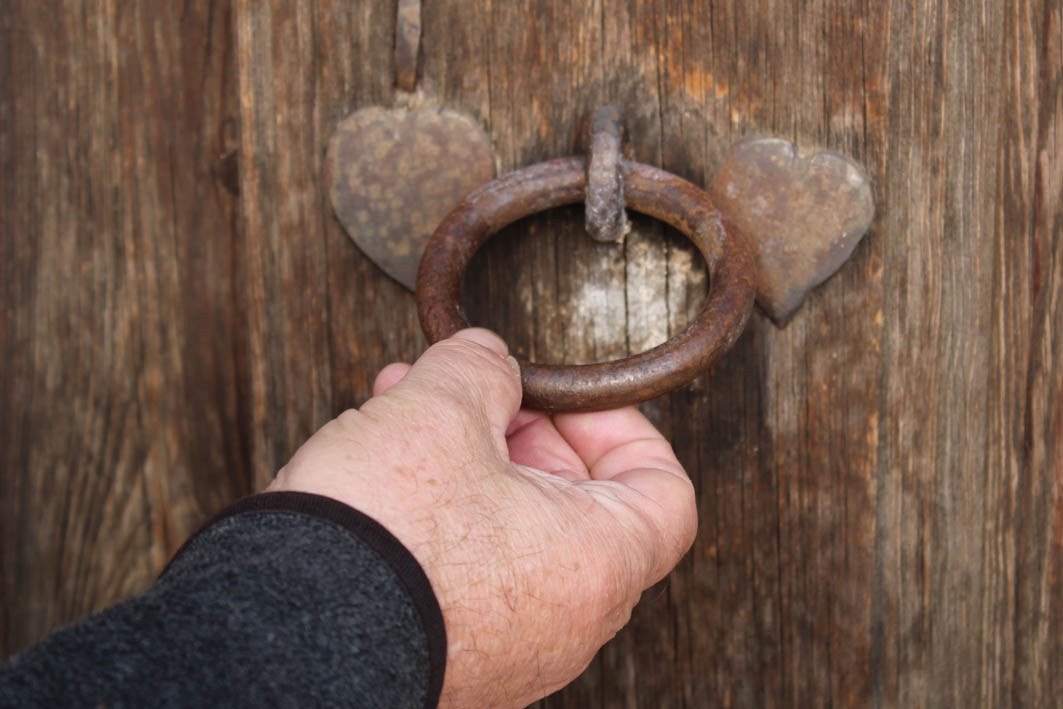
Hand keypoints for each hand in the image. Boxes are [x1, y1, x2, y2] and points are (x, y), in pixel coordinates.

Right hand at [268, 329, 696, 706]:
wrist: (277, 638)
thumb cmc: (380, 538)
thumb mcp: (439, 412)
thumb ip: (480, 369)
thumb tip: (485, 360)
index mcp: (596, 565)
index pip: (663, 492)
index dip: (621, 426)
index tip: (564, 396)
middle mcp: (565, 622)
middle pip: (578, 504)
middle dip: (520, 429)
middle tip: (472, 393)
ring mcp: (509, 650)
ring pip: (512, 532)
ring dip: (470, 460)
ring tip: (406, 408)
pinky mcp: (452, 657)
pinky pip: (468, 571)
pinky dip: (442, 512)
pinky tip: (383, 465)